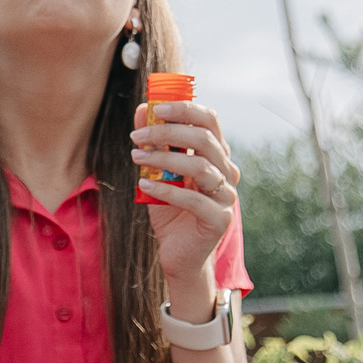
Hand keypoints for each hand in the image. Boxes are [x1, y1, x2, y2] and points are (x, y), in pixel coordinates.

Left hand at [130, 99, 239, 296]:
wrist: (178, 255)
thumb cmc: (170, 211)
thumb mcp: (157, 174)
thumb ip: (153, 144)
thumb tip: (141, 109)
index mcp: (216, 155)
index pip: (210, 120)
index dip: (185, 109)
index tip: (155, 107)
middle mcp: (227, 171)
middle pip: (204, 139)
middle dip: (168, 132)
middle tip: (137, 135)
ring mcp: (227, 195)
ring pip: (200, 167)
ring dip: (164, 159)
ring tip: (136, 157)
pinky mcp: (219, 219)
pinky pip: (194, 199)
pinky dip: (166, 191)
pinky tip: (144, 187)